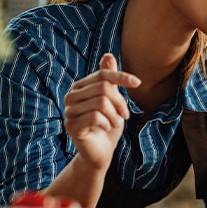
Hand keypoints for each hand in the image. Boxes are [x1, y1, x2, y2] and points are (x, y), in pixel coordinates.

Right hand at [63, 53, 139, 170]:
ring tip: (115, 122)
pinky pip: (96, 117)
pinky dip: (108, 123)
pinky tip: (106, 128)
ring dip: (115, 115)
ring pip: (101, 103)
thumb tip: (108, 55)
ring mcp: (69, 111)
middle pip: (103, 88)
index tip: (137, 83)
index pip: (102, 74)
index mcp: (79, 87)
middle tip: (124, 114)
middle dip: (120, 102)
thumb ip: (109, 79)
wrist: (100, 152)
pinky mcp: (71, 126)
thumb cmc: (107, 124)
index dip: (121, 77)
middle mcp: (71, 96)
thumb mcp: (112, 100)